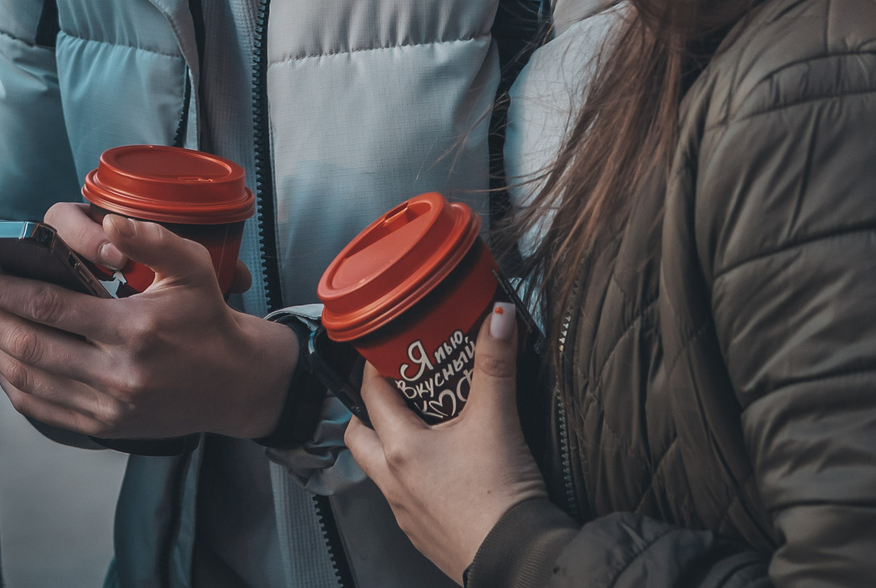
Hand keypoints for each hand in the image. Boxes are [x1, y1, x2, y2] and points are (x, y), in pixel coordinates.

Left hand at [0, 211, 296, 439]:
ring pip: (28, 379)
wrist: (234, 383)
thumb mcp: (192, 264)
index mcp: (135, 330)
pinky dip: (11, 381)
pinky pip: (41, 407)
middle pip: (27, 346)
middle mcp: (117, 375)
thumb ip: (149, 238)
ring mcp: (108, 408)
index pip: (48, 308)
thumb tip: (107, 223)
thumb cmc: (207, 315)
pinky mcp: (104, 428)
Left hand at [345, 303, 548, 582]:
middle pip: (360, 437)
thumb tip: (498, 315)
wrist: (516, 559)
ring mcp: (405, 511)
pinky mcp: (422, 533)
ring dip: (391, 447)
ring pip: (380, 471)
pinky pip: (404, 499)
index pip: (370, 395)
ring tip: (421, 427)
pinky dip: (413, 480)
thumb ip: (496, 363)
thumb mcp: (497, 419)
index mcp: (400, 448)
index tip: (388, 351)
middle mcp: (393, 481)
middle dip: (370, 412)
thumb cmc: (499, 497)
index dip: (376, 368)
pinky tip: (442, 472)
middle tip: (395, 391)